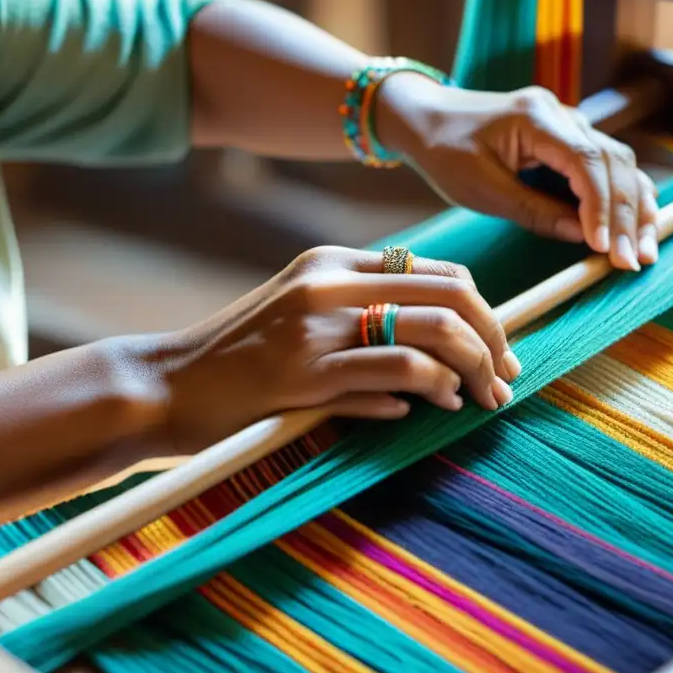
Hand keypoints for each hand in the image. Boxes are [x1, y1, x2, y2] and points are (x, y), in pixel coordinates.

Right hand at [135, 246, 519, 452]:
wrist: (166, 383)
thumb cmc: (238, 357)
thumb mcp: (298, 313)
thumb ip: (360, 314)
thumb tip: (436, 348)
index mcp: (332, 262)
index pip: (440, 270)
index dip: (485, 311)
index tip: (500, 350)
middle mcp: (330, 283)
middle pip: (452, 294)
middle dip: (494, 340)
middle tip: (506, 380)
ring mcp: (318, 327)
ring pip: (433, 332)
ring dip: (473, 372)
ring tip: (480, 401)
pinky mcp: (306, 375)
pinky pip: (394, 374)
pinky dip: (429, 392)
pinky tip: (433, 410)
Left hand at [376, 75, 659, 270]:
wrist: (427, 118)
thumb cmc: (445, 151)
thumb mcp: (481, 189)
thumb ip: (533, 211)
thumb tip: (580, 237)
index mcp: (536, 118)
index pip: (587, 162)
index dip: (602, 207)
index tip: (604, 247)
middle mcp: (562, 114)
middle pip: (614, 163)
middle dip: (628, 215)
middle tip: (634, 261)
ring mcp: (569, 123)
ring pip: (620, 164)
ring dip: (637, 208)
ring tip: (646, 251)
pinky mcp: (569, 139)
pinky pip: (607, 166)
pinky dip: (624, 196)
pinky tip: (639, 225)